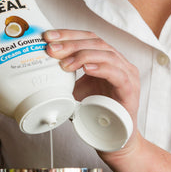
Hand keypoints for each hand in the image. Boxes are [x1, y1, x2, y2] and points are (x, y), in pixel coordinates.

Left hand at [43, 29, 140, 148]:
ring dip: (82, 55)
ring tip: (64, 64)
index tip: (48, 36)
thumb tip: (39, 73)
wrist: (115, 137)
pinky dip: (101, 68)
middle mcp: (120, 63)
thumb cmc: (98, 113)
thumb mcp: (77, 91)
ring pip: (106, 54)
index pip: (88, 38)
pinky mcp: (130, 89)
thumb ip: (65, 80)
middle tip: (51, 48)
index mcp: (107, 59)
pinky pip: (117, 74)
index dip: (68, 34)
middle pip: (96, 42)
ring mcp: (128, 75)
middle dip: (71, 44)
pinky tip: (86, 68)